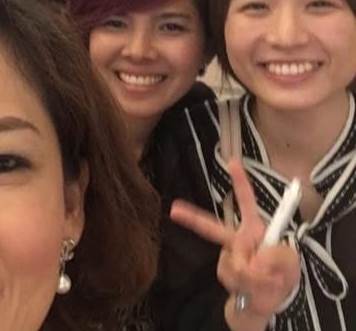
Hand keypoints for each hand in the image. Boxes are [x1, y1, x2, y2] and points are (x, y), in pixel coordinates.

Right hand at [170, 159, 300, 329]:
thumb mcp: (290, 262)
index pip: (248, 202)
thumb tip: (255, 260)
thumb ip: (277, 256)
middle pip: (212, 228)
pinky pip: (235, 277)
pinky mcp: (223, 272)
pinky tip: (256, 288)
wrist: (266, 302)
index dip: (241, 182)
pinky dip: (250, 285)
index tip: (232, 161)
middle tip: (173, 210)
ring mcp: (227, 256)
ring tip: (268, 282)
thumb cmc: (280, 275)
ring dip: (254, 276)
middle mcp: (237, 239)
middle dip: (192, 218)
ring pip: (234, 263)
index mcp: (254, 229)